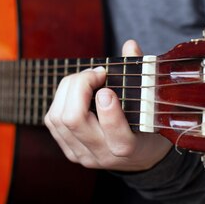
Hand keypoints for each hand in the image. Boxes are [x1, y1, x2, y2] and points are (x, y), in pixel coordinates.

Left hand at [44, 40, 171, 171]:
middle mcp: (102, 155)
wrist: (141, 158)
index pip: (115, 135)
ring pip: (58, 119)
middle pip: (73, 120)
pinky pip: (52, 122)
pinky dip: (60, 100)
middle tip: (97, 73)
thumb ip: (142, 74)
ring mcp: (83, 156)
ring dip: (67, 90)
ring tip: (86, 79)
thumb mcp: (152, 106)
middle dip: (79, 86)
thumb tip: (129, 45)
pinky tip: (75, 92)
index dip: (109, 110)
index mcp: (129, 148)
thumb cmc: (149, 126)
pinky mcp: (70, 152)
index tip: (108, 88)